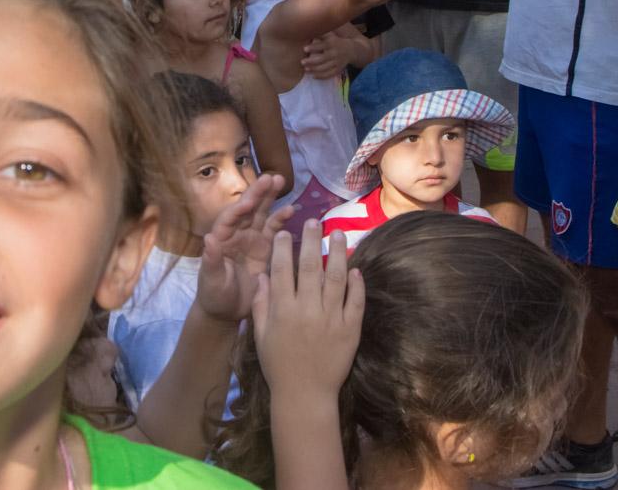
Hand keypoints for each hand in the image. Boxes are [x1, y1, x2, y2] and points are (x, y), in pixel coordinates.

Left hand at [198, 173, 292, 323]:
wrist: (228, 312)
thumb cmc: (215, 295)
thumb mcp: (212, 281)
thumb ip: (211, 261)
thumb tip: (208, 239)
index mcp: (221, 239)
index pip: (230, 218)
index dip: (239, 208)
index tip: (249, 200)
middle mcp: (236, 234)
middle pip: (248, 209)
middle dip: (258, 193)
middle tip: (271, 177)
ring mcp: (251, 239)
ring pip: (261, 213)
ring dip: (270, 198)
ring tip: (280, 181)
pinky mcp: (265, 248)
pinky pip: (273, 230)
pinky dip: (281, 219)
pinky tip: (291, 210)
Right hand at [253, 220, 363, 401]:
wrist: (305, 395)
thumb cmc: (278, 365)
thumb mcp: (261, 335)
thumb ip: (260, 304)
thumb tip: (262, 276)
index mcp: (283, 310)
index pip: (282, 270)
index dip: (284, 248)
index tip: (286, 232)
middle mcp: (307, 309)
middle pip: (309, 267)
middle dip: (311, 240)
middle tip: (314, 221)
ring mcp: (332, 318)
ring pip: (336, 278)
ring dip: (337, 253)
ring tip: (339, 233)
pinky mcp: (351, 329)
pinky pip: (356, 301)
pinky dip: (357, 284)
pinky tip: (355, 268)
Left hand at [301, 25, 371, 78]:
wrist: (352, 50)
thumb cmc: (336, 41)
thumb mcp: (330, 35)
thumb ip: (320, 33)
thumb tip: (308, 28)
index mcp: (332, 43)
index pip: (322, 46)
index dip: (313, 47)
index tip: (304, 49)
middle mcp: (335, 53)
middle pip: (322, 59)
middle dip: (311, 61)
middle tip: (302, 62)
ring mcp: (337, 62)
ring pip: (325, 68)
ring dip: (314, 69)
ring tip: (306, 69)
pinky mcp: (338, 69)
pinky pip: (329, 74)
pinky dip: (321, 76)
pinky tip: (313, 76)